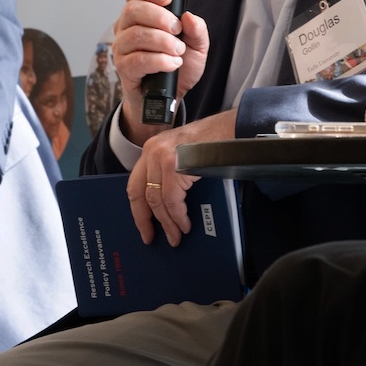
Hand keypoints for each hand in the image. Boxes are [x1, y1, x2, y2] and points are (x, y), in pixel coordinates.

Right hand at [112, 0, 210, 145]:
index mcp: (141, 15)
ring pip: (136, 35)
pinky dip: (159, 60)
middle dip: (160, 17)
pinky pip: (137, 60)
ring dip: (162, 41)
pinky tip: (171, 64)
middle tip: (177, 31)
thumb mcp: (197, 47)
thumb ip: (198, 30)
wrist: (170, 97)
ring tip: (178, 51)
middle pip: (133, 9)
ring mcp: (122, 48)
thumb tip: (189, 17)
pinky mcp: (124, 68)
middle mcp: (126, 28)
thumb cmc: (178, 67)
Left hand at [127, 109, 236, 246]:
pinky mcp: (175, 167)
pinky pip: (173, 201)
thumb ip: (170, 171)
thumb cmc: (213, 140)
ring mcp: (163, 158)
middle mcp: (153, 152)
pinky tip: (184, 224)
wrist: (230, 129)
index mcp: (152, 149)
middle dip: (145, 220)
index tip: (142, 225)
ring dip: (167, 222)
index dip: (138, 209)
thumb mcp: (182, 152)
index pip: (135, 184)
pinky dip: (179, 216)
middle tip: (150, 237)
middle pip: (140, 195)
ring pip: (157, 201)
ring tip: (176, 235)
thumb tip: (166, 205)